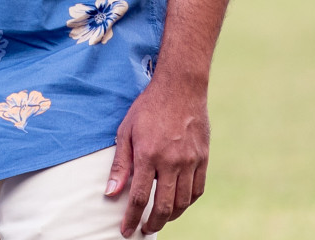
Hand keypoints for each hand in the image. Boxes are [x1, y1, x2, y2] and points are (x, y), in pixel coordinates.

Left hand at [106, 75, 209, 235]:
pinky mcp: (204, 159)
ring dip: (170, 216)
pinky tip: (177, 204)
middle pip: (163, 206)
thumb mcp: (126, 131)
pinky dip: (187, 203)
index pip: (138, 197)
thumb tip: (111, 192)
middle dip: (152, 223)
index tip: (125, 231)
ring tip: (159, 219)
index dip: (131, 218)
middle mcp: (171, 162)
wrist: (180, 88)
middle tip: (144, 230)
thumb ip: (120, 164)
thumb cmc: (147, 108)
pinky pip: (197, 190)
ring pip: (183, 202)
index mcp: (148, 155)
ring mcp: (191, 161)